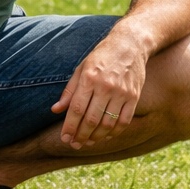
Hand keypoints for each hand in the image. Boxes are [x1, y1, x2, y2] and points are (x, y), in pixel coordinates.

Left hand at [50, 32, 147, 149]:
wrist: (130, 44)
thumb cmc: (102, 56)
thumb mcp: (81, 68)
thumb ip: (69, 91)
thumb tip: (55, 110)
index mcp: (89, 78)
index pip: (77, 109)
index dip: (70, 126)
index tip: (65, 138)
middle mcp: (106, 86)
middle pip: (91, 119)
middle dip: (81, 135)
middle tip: (74, 144)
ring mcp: (122, 92)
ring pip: (107, 124)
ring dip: (96, 137)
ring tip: (87, 142)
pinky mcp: (134, 97)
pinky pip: (124, 121)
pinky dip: (114, 133)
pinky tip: (105, 136)